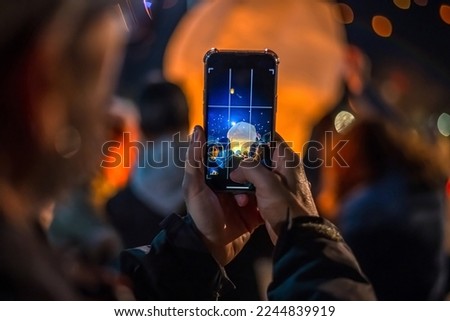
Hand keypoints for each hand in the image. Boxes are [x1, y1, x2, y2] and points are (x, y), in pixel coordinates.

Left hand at [182, 126, 263, 265]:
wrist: (212, 250)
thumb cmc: (199, 216)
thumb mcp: (193, 187)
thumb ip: (195, 159)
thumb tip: (197, 129)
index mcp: (217, 175)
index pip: (230, 153)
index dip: (240, 143)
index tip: (254, 132)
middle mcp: (232, 183)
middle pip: (249, 167)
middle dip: (258, 164)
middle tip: (269, 157)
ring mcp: (245, 198)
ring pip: (261, 183)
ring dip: (264, 183)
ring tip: (268, 182)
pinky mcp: (255, 212)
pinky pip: (267, 201)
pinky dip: (270, 199)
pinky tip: (276, 194)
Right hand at [230, 135, 317, 242]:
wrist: (296, 236)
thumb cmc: (287, 207)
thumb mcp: (267, 183)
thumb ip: (251, 168)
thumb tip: (237, 169)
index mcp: (287, 160)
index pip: (271, 138)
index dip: (254, 136)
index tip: (237, 138)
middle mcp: (284, 169)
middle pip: (260, 156)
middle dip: (244, 161)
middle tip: (229, 163)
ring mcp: (279, 184)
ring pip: (256, 173)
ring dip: (244, 179)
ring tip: (235, 185)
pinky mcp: (273, 197)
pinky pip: (256, 188)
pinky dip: (248, 191)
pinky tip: (241, 198)